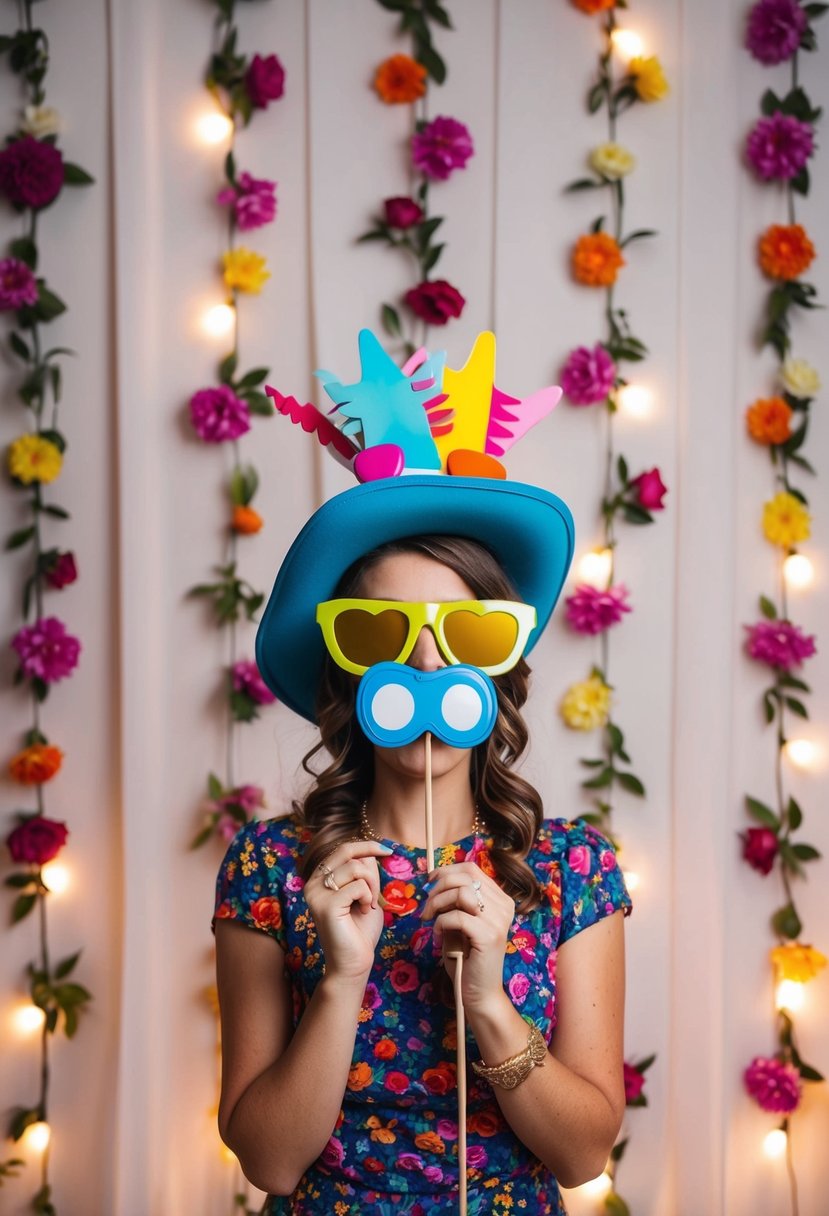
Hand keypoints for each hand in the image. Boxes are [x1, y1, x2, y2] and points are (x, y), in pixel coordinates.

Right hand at [303, 840, 389, 983]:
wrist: (354, 961)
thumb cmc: (361, 929)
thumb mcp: (366, 893)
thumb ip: (364, 871)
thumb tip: (369, 850)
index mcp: (320, 879)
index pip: (344, 849)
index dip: (367, 846)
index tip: (388, 850)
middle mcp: (313, 883)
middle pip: (346, 851)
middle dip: (371, 866)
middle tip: (378, 889)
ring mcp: (316, 893)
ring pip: (355, 868)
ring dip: (372, 887)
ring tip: (368, 906)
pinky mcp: (325, 905)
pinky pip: (358, 886)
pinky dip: (368, 898)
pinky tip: (364, 912)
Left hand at [420, 862, 515, 1012]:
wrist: (480, 993)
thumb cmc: (467, 958)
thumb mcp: (461, 922)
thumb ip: (455, 901)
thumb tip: (434, 879)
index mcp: (499, 900)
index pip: (471, 869)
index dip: (446, 871)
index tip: (429, 884)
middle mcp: (503, 906)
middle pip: (464, 876)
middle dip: (437, 888)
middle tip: (426, 909)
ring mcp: (498, 921)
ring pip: (461, 892)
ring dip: (438, 903)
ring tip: (430, 919)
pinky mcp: (488, 936)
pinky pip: (457, 916)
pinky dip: (441, 923)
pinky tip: (437, 936)